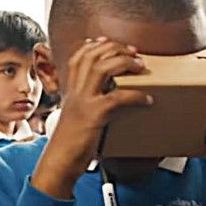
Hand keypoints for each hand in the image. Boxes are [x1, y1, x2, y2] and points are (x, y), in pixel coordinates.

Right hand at [32, 39, 153, 199]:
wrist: (58, 164)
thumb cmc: (69, 146)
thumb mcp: (74, 119)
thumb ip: (86, 107)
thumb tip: (106, 102)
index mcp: (70, 92)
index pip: (77, 57)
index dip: (94, 45)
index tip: (108, 42)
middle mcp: (75, 93)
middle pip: (91, 56)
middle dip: (115, 48)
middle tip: (133, 51)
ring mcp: (83, 102)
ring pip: (101, 67)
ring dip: (124, 62)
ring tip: (140, 66)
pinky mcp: (93, 116)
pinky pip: (117, 97)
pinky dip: (136, 95)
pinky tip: (147, 99)